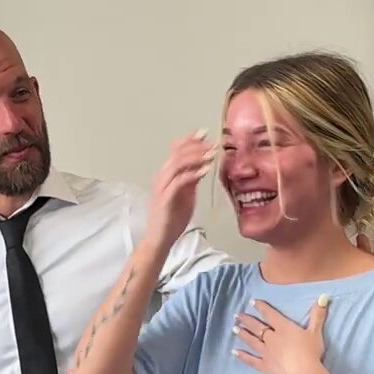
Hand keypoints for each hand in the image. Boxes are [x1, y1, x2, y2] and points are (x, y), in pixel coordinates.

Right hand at [143, 131, 214, 253]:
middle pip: (177, 154)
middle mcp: (161, 178)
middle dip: (196, 146)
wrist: (160, 239)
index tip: (204, 133)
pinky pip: (179, 182)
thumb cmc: (172, 219)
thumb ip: (191, 180)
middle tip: (212, 144)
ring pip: (177, 164)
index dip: (189, 140)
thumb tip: (203, 165)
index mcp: (166, 175)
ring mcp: (162, 188)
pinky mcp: (165, 199)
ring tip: (211, 155)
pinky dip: (192, 174)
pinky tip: (205, 171)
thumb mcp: (186, 195)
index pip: (176, 151)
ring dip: (196, 157)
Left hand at [234, 296, 328, 373]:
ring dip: (242, 334)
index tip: (252, 302)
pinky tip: (234, 352)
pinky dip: (243, 356)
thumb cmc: (310, 351)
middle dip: (247, 320)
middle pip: (257, 327)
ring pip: (252, 341)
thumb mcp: (315, 331)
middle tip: (237, 315)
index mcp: (283, 328)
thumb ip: (318, 314)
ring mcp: (266, 352)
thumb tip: (323, 296)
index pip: (270, 314)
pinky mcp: (265, 365)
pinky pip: (251, 360)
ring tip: (234, 329)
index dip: (261, 307)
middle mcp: (271, 338)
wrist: (303, 372)